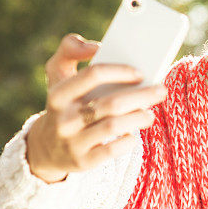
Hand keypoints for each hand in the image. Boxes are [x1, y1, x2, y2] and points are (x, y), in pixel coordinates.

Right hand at [25, 33, 167, 182]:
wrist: (46, 148)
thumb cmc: (63, 104)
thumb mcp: (57, 75)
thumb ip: (69, 50)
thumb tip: (94, 45)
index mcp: (58, 94)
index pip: (92, 75)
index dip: (120, 71)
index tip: (140, 73)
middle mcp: (63, 119)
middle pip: (110, 103)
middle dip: (141, 96)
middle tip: (161, 90)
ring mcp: (72, 142)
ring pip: (113, 127)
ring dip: (138, 118)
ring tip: (150, 113)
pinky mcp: (83, 162)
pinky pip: (111, 151)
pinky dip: (128, 141)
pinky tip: (135, 134)